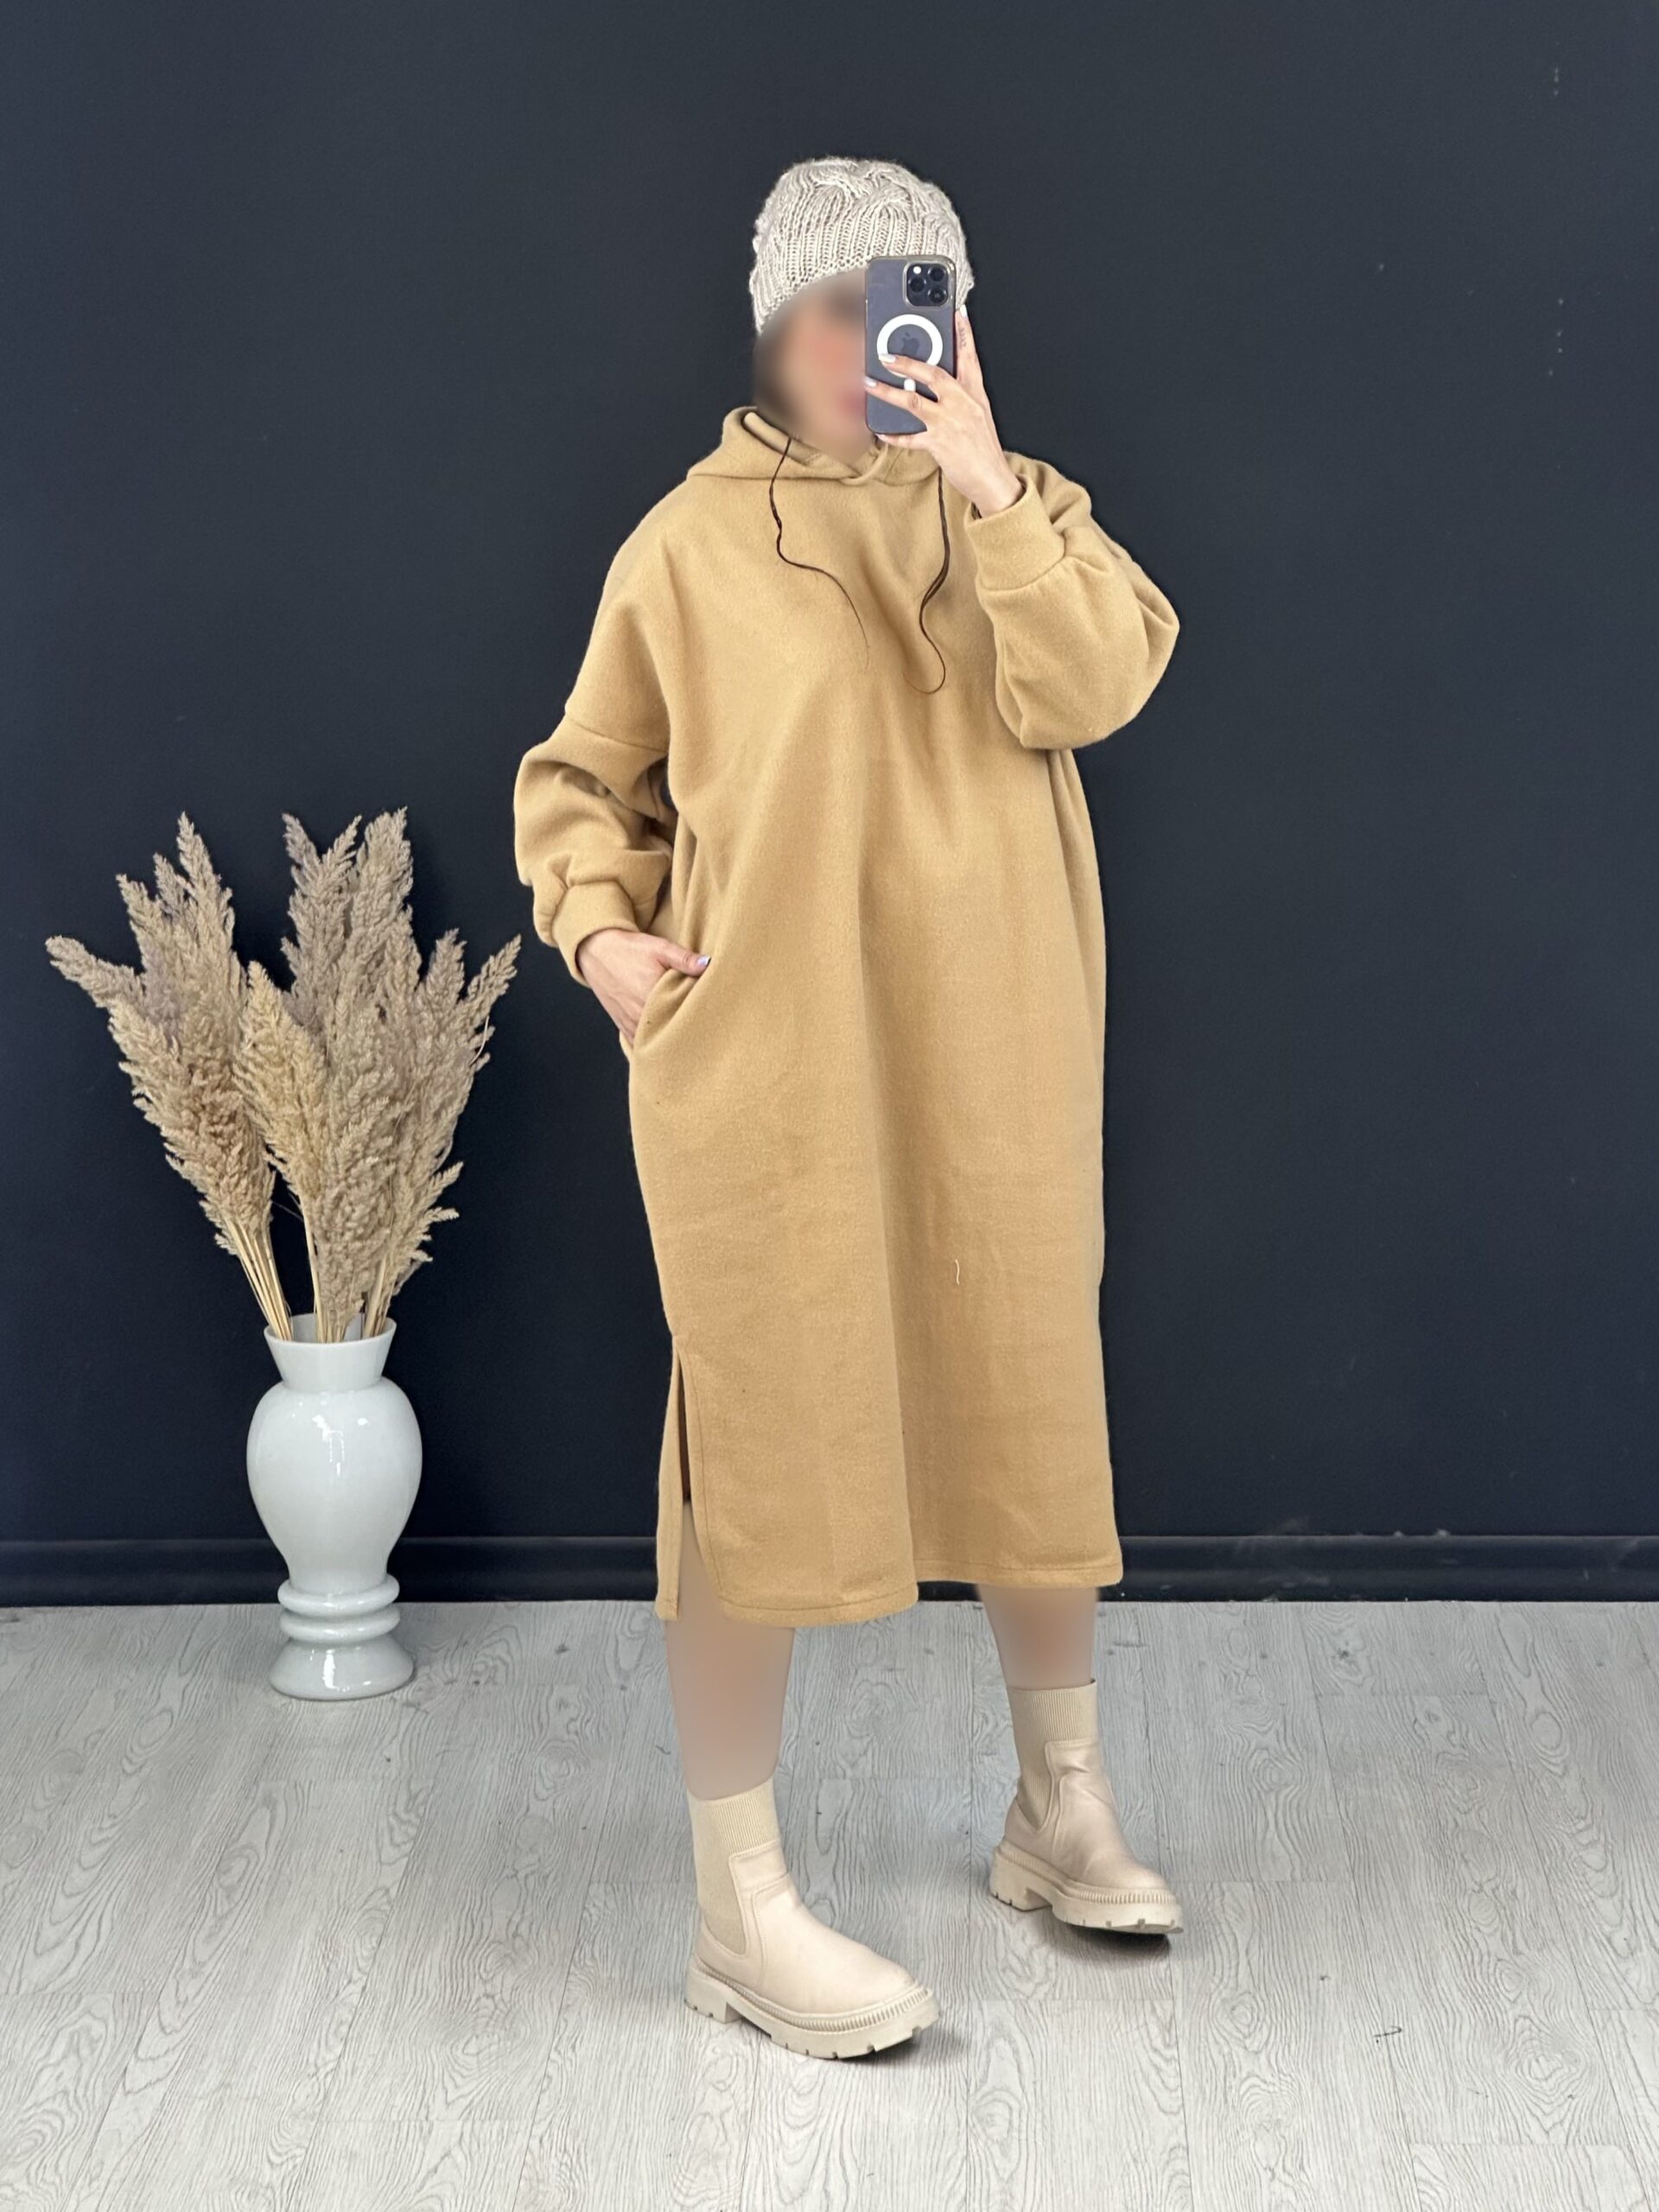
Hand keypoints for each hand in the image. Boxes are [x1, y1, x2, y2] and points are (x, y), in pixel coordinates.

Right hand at [575, 926, 708, 1041]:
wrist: (597, 952)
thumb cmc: (629, 950)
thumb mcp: (659, 948)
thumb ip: (684, 959)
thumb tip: (707, 965)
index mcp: (653, 997)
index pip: (685, 1015)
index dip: (700, 1015)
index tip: (712, 1012)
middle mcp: (642, 1016)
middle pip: (673, 1032)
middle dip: (688, 1029)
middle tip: (704, 1027)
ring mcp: (632, 1025)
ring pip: (658, 1042)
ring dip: (671, 1039)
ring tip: (687, 1034)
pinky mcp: (625, 1028)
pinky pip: (643, 1045)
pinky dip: (655, 1044)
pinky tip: (667, 1041)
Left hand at [865, 306, 1022, 515]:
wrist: (993, 480)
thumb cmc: (983, 449)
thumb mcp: (979, 415)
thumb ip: (962, 395)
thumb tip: (944, 382)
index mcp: (975, 394)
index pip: (970, 357)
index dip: (964, 333)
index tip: (957, 312)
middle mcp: (963, 404)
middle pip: (934, 374)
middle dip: (908, 363)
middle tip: (886, 356)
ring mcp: (950, 424)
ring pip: (914, 401)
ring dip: (888, 392)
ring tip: (869, 384)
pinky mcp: (940, 444)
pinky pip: (910, 438)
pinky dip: (894, 435)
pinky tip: (881, 430)